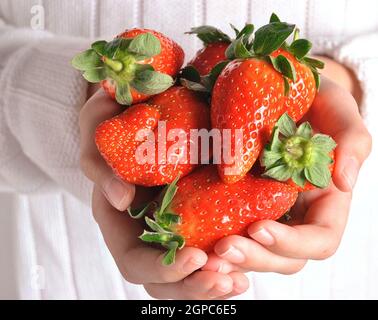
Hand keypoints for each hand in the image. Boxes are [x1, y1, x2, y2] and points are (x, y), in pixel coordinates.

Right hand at [80, 89, 249, 298]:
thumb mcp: (97, 126)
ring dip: (214, 282)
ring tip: (239, 281)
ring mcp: (171, 225)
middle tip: (225, 280)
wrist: (144, 102)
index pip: (135, 261)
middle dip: (194, 287)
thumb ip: (100, 162)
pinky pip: (211, 246)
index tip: (196, 256)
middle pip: (164, 280)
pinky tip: (253, 253)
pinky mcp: (196, 214)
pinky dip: (230, 258)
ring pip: (189, 272)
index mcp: (119, 220)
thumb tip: (121, 199)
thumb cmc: (115, 114)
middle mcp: (145, 230)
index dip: (163, 269)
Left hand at [203, 77, 371, 274]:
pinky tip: (192, 239)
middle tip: (223, 247)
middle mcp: (294, 215)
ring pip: (254, 252)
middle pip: (282, 257)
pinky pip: (226, 230)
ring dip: (231, 258)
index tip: (258, 227)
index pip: (318, 241)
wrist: (278, 92)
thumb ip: (352, 140)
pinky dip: (211, 240)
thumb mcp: (336, 109)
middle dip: (255, 257)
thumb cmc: (313, 100)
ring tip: (205, 254)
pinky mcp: (238, 203)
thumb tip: (346, 181)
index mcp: (323, 202)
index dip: (292, 243)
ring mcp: (265, 211)